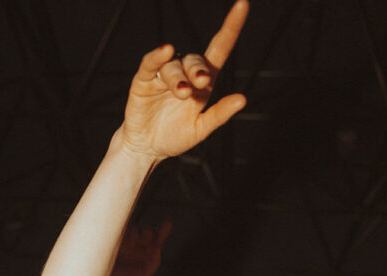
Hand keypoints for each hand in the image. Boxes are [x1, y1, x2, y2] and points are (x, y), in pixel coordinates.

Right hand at [98, 222, 172, 275]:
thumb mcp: (144, 275)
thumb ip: (155, 262)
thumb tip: (157, 247)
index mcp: (146, 253)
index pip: (156, 240)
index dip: (163, 232)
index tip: (168, 224)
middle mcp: (137, 245)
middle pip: (146, 232)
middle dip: (146, 233)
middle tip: (144, 237)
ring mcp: (124, 240)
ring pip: (135, 229)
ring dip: (136, 232)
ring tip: (132, 241)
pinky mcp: (112, 238)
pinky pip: (121, 228)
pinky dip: (125, 231)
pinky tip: (125, 239)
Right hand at [119, 1, 247, 162]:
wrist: (147, 149)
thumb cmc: (175, 137)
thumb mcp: (200, 130)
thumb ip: (219, 114)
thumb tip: (242, 99)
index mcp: (202, 83)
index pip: (219, 49)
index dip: (231, 28)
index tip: (242, 5)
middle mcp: (184, 74)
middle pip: (195, 60)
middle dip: (198, 70)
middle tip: (201, 82)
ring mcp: (163, 76)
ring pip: (174, 66)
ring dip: (179, 78)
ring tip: (182, 93)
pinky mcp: (144, 80)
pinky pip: (151, 62)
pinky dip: (157, 56)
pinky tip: (165, 51)